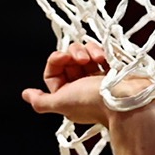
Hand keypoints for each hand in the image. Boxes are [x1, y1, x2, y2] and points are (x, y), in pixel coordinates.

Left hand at [21, 42, 154, 125]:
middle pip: (69, 60)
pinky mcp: (113, 68)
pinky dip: (101, 51)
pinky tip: (104, 57)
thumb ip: (42, 101)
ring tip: (96, 58)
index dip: (56, 61)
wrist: (127, 99)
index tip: (63, 57)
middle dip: (73, 53)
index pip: (54, 72)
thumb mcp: (61, 103)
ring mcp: (99, 77)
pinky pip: (102, 52)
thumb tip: (26, 94)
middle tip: (81, 58)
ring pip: (85, 53)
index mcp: (69, 96)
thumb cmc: (93, 102)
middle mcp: (83, 87)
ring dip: (88, 50)